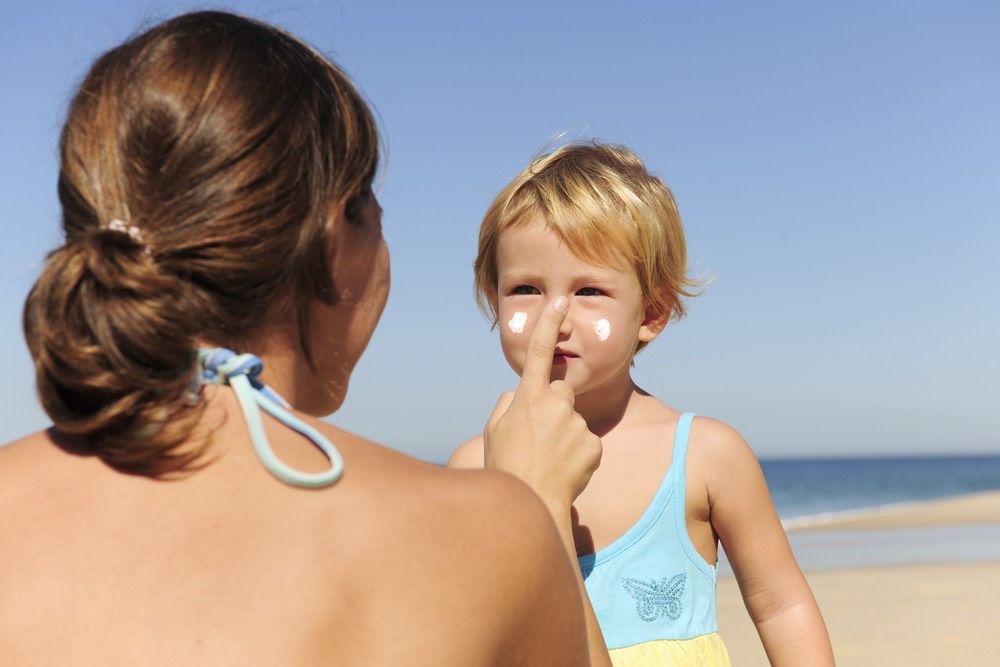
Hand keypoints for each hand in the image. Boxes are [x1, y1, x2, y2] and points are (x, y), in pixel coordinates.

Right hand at [483, 296, 602, 512]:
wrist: (531, 503)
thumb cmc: (507, 466)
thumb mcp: (494, 431)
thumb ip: (508, 404)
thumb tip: (520, 393)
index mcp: (527, 397)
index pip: (539, 352)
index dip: (549, 324)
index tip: (560, 301)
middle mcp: (556, 404)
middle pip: (560, 393)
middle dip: (552, 408)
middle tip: (537, 440)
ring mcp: (577, 424)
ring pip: (572, 420)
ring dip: (563, 435)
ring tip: (547, 460)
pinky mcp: (593, 444)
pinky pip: (585, 442)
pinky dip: (576, 454)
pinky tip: (563, 469)